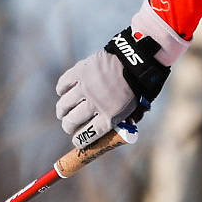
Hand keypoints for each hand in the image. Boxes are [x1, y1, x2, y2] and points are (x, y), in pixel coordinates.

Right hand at [55, 9, 184, 147]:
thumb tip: (115, 131)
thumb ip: (125, 121)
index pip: (87, 135)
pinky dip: (61, 90)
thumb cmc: (139, 86)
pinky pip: (63, 84)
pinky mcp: (80, 71)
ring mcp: (86, 87)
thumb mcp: (137, 108)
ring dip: (62, 111)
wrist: (138, 60)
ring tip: (62, 112)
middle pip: (72, 122)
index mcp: (110, 116)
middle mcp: (95, 104)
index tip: (76, 141)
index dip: (79, 141)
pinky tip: (63, 93)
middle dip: (68, 127)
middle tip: (68, 126)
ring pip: (64, 105)